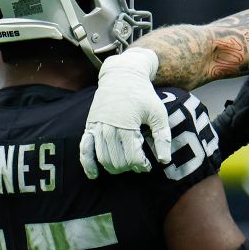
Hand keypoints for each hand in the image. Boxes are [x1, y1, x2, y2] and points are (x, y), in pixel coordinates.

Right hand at [80, 48, 170, 177]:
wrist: (122, 75)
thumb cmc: (143, 95)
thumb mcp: (158, 113)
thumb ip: (162, 137)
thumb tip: (164, 161)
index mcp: (127, 125)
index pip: (132, 157)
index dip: (141, 166)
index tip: (148, 166)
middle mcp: (109, 128)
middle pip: (117, 161)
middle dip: (129, 168)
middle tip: (138, 165)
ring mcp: (97, 127)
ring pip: (102, 158)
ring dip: (114, 168)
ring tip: (125, 166)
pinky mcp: (89, 126)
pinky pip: (84, 149)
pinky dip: (88, 164)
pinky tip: (94, 175)